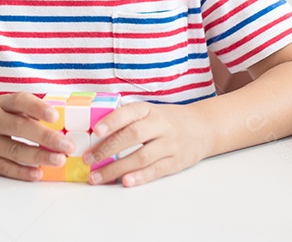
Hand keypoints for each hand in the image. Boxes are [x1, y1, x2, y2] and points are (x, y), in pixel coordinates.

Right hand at [0, 92, 75, 180]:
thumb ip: (20, 112)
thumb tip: (55, 123)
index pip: (18, 101)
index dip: (37, 107)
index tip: (55, 115)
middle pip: (19, 128)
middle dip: (46, 137)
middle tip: (67, 145)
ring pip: (14, 151)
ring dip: (39, 156)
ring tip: (58, 160)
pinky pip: (3, 168)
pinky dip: (21, 172)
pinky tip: (37, 174)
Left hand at [82, 102, 203, 186]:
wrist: (202, 128)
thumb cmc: (166, 120)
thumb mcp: (149, 112)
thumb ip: (127, 120)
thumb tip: (93, 134)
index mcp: (149, 110)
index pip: (129, 112)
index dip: (112, 121)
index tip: (95, 130)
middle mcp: (161, 125)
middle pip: (133, 136)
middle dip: (108, 149)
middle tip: (88, 159)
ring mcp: (170, 144)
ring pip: (142, 157)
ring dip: (117, 169)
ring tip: (97, 177)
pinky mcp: (176, 162)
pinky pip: (155, 170)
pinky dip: (139, 177)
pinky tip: (124, 182)